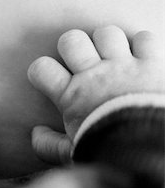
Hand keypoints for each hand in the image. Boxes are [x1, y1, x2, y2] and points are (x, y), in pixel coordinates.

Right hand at [28, 26, 164, 163]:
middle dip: (73, 47)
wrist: (153, 150)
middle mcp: (94, 75)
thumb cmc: (111, 151)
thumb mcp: (74, 154)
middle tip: (81, 62)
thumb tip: (35, 134)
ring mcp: (123, 66)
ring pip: (105, 33)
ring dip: (107, 43)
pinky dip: (142, 45)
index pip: (41, 68)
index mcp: (71, 95)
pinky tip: (140, 57)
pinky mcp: (151, 63)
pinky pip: (143, 38)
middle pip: (71, 40)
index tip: (50, 80)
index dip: (41, 71)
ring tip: (112, 57)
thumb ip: (49, 145)